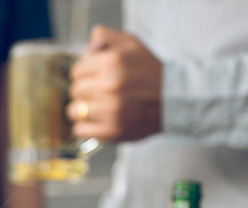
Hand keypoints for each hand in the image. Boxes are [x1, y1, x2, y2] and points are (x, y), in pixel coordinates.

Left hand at [67, 26, 161, 141]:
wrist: (173, 99)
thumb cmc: (149, 71)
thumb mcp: (130, 43)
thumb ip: (104, 38)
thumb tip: (84, 52)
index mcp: (112, 62)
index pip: (76, 71)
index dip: (85, 74)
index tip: (97, 77)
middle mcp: (109, 86)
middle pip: (75, 91)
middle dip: (85, 91)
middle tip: (101, 92)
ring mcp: (110, 111)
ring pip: (74, 111)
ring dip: (83, 110)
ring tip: (99, 107)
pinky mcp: (112, 131)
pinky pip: (80, 130)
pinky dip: (86, 127)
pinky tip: (99, 120)